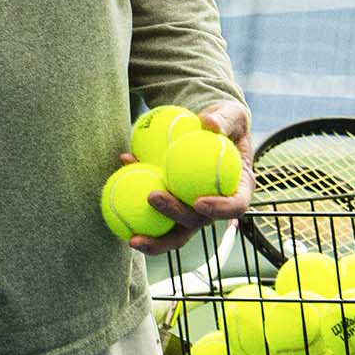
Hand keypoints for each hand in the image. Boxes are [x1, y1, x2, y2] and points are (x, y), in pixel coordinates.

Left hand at [124, 101, 253, 256]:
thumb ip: (224, 119)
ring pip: (176, 233)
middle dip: (175, 215)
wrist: (207, 129)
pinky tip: (116, 195)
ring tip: (132, 238)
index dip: (220, 210)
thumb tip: (209, 123)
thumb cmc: (225, 121)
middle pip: (199, 221)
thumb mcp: (230, 113)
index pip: (236, 206)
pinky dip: (137, 211)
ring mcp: (194, 212)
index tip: (198, 202)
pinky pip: (156, 218)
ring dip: (155, 240)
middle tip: (152, 197)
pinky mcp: (174, 210)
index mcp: (239, 188)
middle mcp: (217, 206)